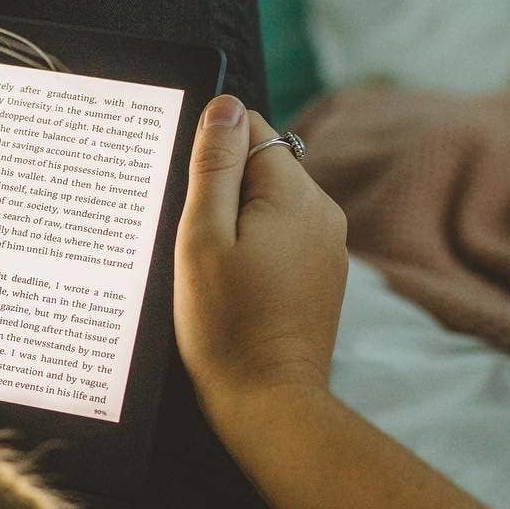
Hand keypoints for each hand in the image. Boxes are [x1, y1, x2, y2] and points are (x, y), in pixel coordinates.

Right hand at [173, 95, 347, 429]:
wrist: (267, 403)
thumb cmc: (224, 326)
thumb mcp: (201, 240)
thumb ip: (213, 167)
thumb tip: (223, 105)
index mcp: (296, 196)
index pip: (250, 130)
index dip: (208, 152)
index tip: (182, 193)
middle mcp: (323, 213)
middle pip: (261, 166)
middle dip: (219, 189)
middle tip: (188, 238)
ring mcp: (327, 247)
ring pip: (268, 203)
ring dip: (234, 221)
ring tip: (206, 266)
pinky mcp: (320, 276)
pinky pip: (280, 237)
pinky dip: (252, 248)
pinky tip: (229, 284)